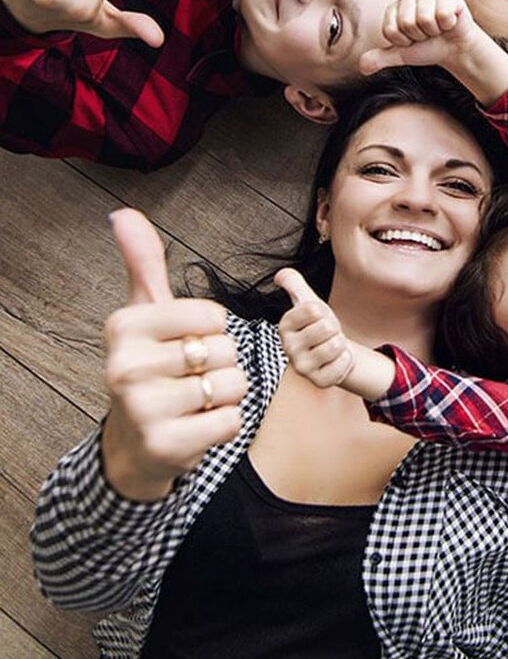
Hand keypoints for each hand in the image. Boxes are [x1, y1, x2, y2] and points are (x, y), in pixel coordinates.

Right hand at [100, 210, 246, 500]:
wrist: (135, 443)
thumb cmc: (151, 366)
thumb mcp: (146, 314)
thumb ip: (143, 265)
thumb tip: (123, 213)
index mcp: (125, 327)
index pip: (215, 316)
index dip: (213, 331)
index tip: (184, 344)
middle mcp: (125, 366)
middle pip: (226, 350)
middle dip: (222, 365)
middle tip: (189, 378)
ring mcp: (142, 409)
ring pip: (234, 385)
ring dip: (226, 395)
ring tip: (194, 402)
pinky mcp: (166, 445)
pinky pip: (232, 421)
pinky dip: (226, 424)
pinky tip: (197, 426)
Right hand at [275, 268, 355, 387]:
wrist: (332, 352)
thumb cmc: (318, 324)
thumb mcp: (307, 301)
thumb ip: (294, 284)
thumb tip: (281, 274)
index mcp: (285, 326)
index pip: (313, 309)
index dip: (324, 312)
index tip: (318, 319)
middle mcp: (288, 348)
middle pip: (327, 327)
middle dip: (334, 328)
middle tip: (327, 335)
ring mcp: (302, 367)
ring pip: (336, 345)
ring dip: (341, 344)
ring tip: (330, 347)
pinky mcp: (319, 382)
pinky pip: (343, 363)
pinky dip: (346, 360)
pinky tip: (335, 361)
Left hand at [362, 0, 486, 74]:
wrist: (456, 48)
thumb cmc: (428, 47)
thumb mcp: (402, 54)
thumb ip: (381, 58)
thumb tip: (362, 66)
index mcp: (394, 7)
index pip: (391, 29)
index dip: (404, 41)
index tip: (414, 39)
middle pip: (407, 22)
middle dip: (420, 36)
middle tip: (428, 34)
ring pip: (424, 18)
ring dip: (434, 31)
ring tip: (438, 28)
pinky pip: (443, 14)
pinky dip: (448, 24)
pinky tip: (449, 21)